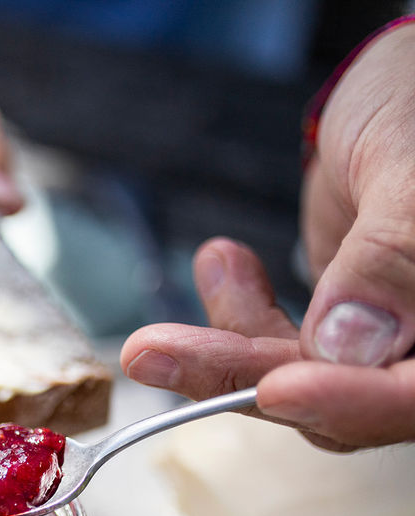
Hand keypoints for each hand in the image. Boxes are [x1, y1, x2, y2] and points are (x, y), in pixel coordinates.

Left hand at [122, 24, 414, 448]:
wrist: (400, 88)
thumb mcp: (409, 164)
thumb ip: (388, 254)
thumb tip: (347, 343)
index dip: (350, 401)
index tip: (276, 388)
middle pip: (347, 402)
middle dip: (246, 374)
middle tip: (150, 352)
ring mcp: (388, 344)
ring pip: (300, 385)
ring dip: (222, 351)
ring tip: (192, 287)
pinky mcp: (340, 333)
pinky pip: (278, 355)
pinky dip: (234, 323)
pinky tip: (220, 264)